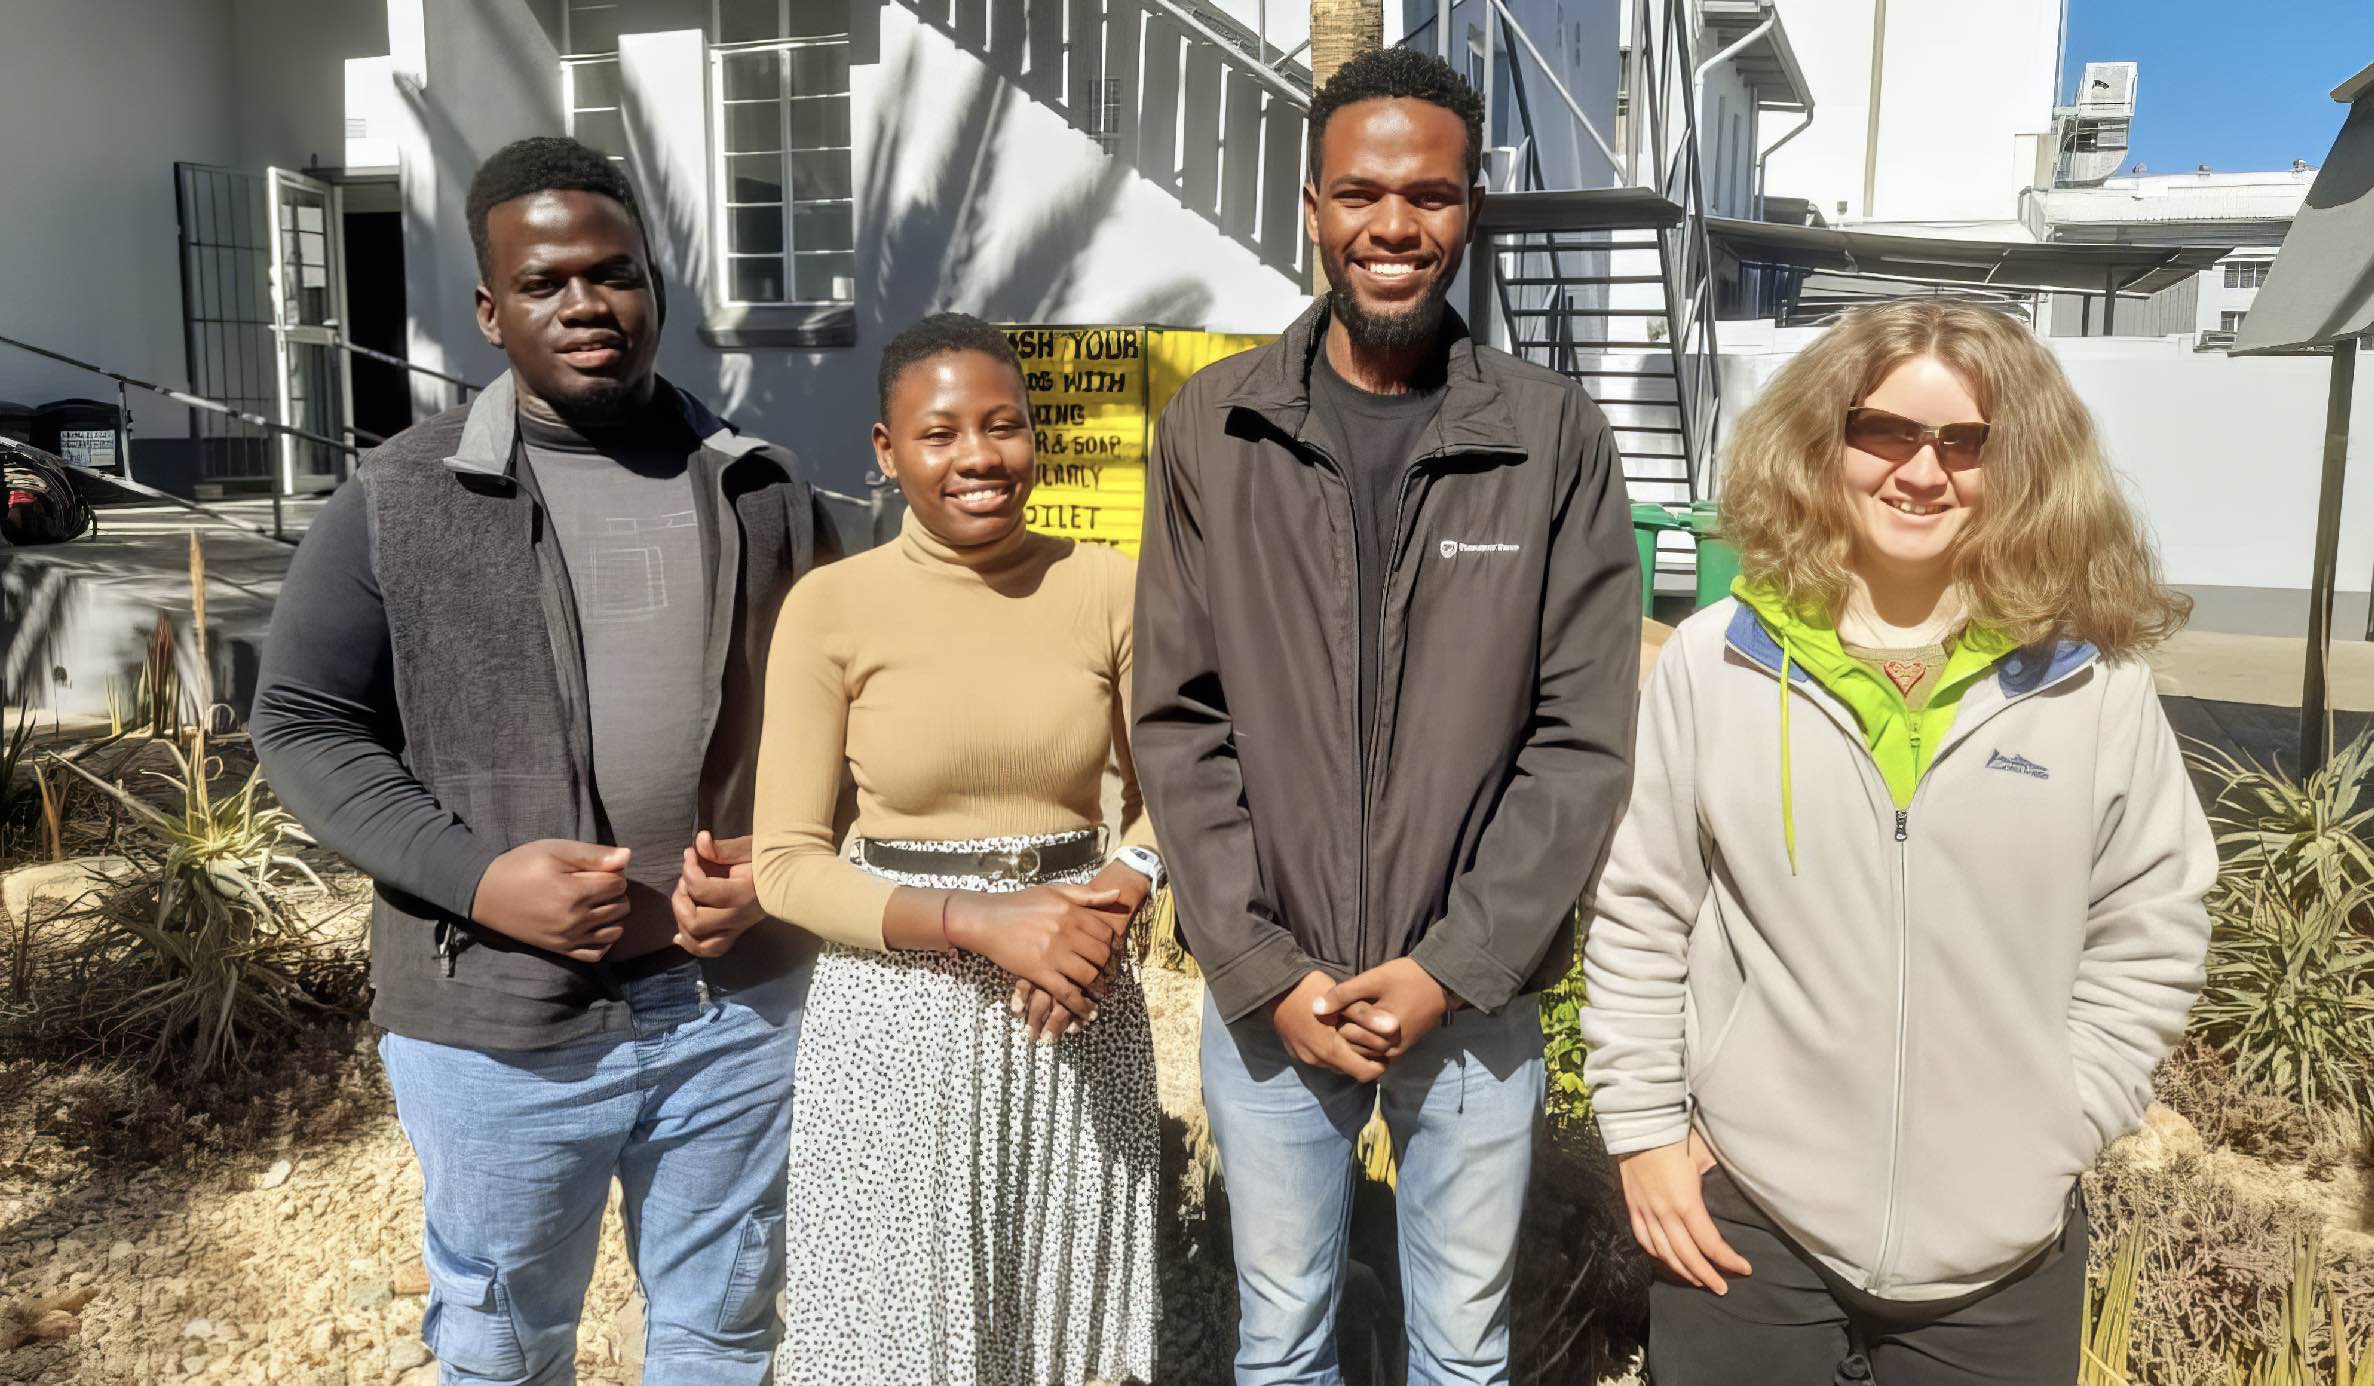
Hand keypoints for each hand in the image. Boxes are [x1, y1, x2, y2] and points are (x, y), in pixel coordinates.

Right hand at [471, 839, 631, 960]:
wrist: (486, 893)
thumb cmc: (521, 866)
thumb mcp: (555, 850)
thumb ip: (593, 855)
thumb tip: (628, 857)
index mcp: (574, 893)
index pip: (619, 884)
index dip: (613, 872)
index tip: (597, 868)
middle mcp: (575, 920)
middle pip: (621, 907)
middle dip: (615, 892)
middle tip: (596, 883)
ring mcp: (568, 938)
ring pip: (615, 931)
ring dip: (614, 915)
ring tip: (597, 902)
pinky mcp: (561, 950)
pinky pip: (597, 954)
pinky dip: (604, 941)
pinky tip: (596, 926)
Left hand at [672, 831, 765, 958]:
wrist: (790, 879)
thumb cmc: (768, 861)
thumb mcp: (748, 848)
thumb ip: (722, 848)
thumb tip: (700, 841)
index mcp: (743, 892)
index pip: (702, 889)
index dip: (688, 869)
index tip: (690, 854)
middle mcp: (738, 916)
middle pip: (695, 921)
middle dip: (681, 899)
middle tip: (685, 882)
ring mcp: (736, 929)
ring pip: (699, 942)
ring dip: (682, 922)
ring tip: (685, 902)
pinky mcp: (734, 935)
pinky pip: (709, 950)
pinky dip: (690, 943)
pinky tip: (681, 933)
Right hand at [1005, 862, 1149, 1040]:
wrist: (986, 919)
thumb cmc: (1020, 904)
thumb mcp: (1055, 891)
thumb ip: (1087, 895)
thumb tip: (1118, 894)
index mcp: (1070, 911)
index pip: (1105, 933)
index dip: (1113, 947)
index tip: (1113, 956)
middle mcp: (1065, 932)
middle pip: (1100, 955)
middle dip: (1109, 969)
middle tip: (1109, 976)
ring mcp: (1052, 953)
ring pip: (1088, 976)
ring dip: (1099, 988)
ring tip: (1101, 993)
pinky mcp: (1038, 972)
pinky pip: (1067, 993)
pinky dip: (1081, 1006)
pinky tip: (1087, 1012)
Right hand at [1271, 971, 1385, 1080]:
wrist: (1274, 986)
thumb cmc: (1311, 990)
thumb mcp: (1344, 999)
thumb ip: (1368, 1016)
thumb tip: (1394, 1028)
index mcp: (1330, 1051)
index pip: (1366, 1074)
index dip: (1380, 1064)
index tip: (1385, 1048)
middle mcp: (1317, 1061)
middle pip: (1351, 1070)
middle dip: (1364, 1058)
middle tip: (1371, 1037)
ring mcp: (1305, 1058)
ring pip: (1336, 1065)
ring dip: (1347, 1053)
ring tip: (1354, 1032)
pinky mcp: (1296, 1053)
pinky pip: (1322, 1059)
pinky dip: (1332, 1050)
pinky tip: (1334, 1031)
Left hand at [1315, 957, 1451, 1058]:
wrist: (1441, 982)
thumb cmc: (1406, 978)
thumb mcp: (1373, 980)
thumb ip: (1343, 994)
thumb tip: (1314, 1009)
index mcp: (1381, 1036)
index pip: (1343, 1034)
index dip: (1340, 1016)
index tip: (1346, 1001)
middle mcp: (1390, 1051)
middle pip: (1353, 1045)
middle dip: (1347, 1027)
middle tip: (1352, 1006)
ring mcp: (1397, 1053)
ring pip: (1364, 1049)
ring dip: (1358, 1034)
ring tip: (1360, 1011)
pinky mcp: (1402, 1050)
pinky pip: (1376, 1050)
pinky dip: (1369, 1038)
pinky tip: (1369, 1020)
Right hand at [1617, 1131, 1751, 1294]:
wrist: (1639, 1123)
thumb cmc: (1675, 1136)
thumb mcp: (1705, 1155)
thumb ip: (1718, 1177)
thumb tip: (1736, 1186)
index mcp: (1686, 1203)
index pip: (1710, 1243)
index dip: (1728, 1260)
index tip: (1744, 1269)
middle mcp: (1665, 1213)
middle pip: (1687, 1256)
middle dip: (1707, 1276)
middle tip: (1722, 1288)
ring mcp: (1646, 1211)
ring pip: (1664, 1253)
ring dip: (1682, 1271)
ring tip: (1697, 1280)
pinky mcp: (1632, 1205)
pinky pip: (1643, 1238)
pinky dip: (1656, 1254)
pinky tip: (1667, 1260)